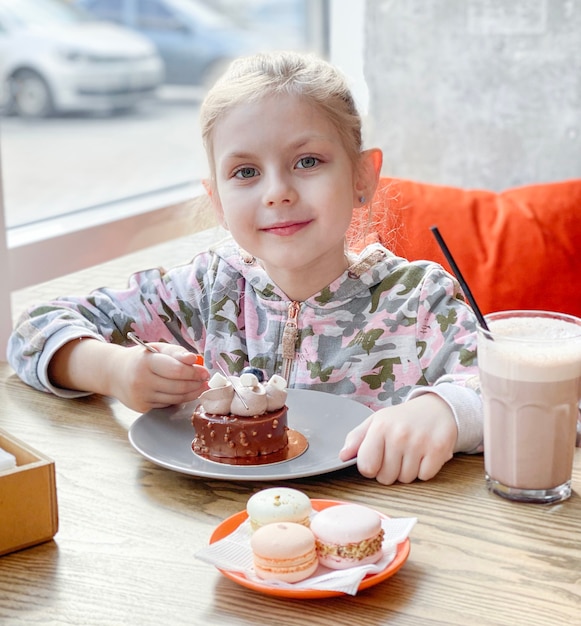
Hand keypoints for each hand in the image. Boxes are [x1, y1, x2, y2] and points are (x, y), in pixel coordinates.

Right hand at [109, 342, 209, 411]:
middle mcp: (141, 380)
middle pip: (178, 386)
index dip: (194, 372)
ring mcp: (141, 396)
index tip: (204, 371)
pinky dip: (179, 399)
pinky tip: (185, 392)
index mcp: (146, 361)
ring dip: (192, 393)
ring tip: (200, 386)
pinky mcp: (142, 408)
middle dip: (196, 383)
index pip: (176, 370)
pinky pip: (167, 404)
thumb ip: (176, 352)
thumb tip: (194, 359)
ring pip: (175, 398)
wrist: (115, 373)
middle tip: (205, 380)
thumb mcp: (157, 349)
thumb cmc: (142, 358)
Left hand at [338, 394, 456, 483]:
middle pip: (386, 477)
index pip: (366, 467)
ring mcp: (419, 442)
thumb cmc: (402, 418)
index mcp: (380, 427)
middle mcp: (399, 434)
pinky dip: (424, 470)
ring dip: (407, 471)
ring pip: (405, 479)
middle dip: (390, 471)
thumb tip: (342, 456)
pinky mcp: (438, 449)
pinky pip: (424, 476)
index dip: (370, 468)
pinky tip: (424, 455)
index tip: (377, 459)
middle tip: (397, 455)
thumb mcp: (376, 421)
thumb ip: (356, 438)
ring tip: (411, 453)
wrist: (437, 407)